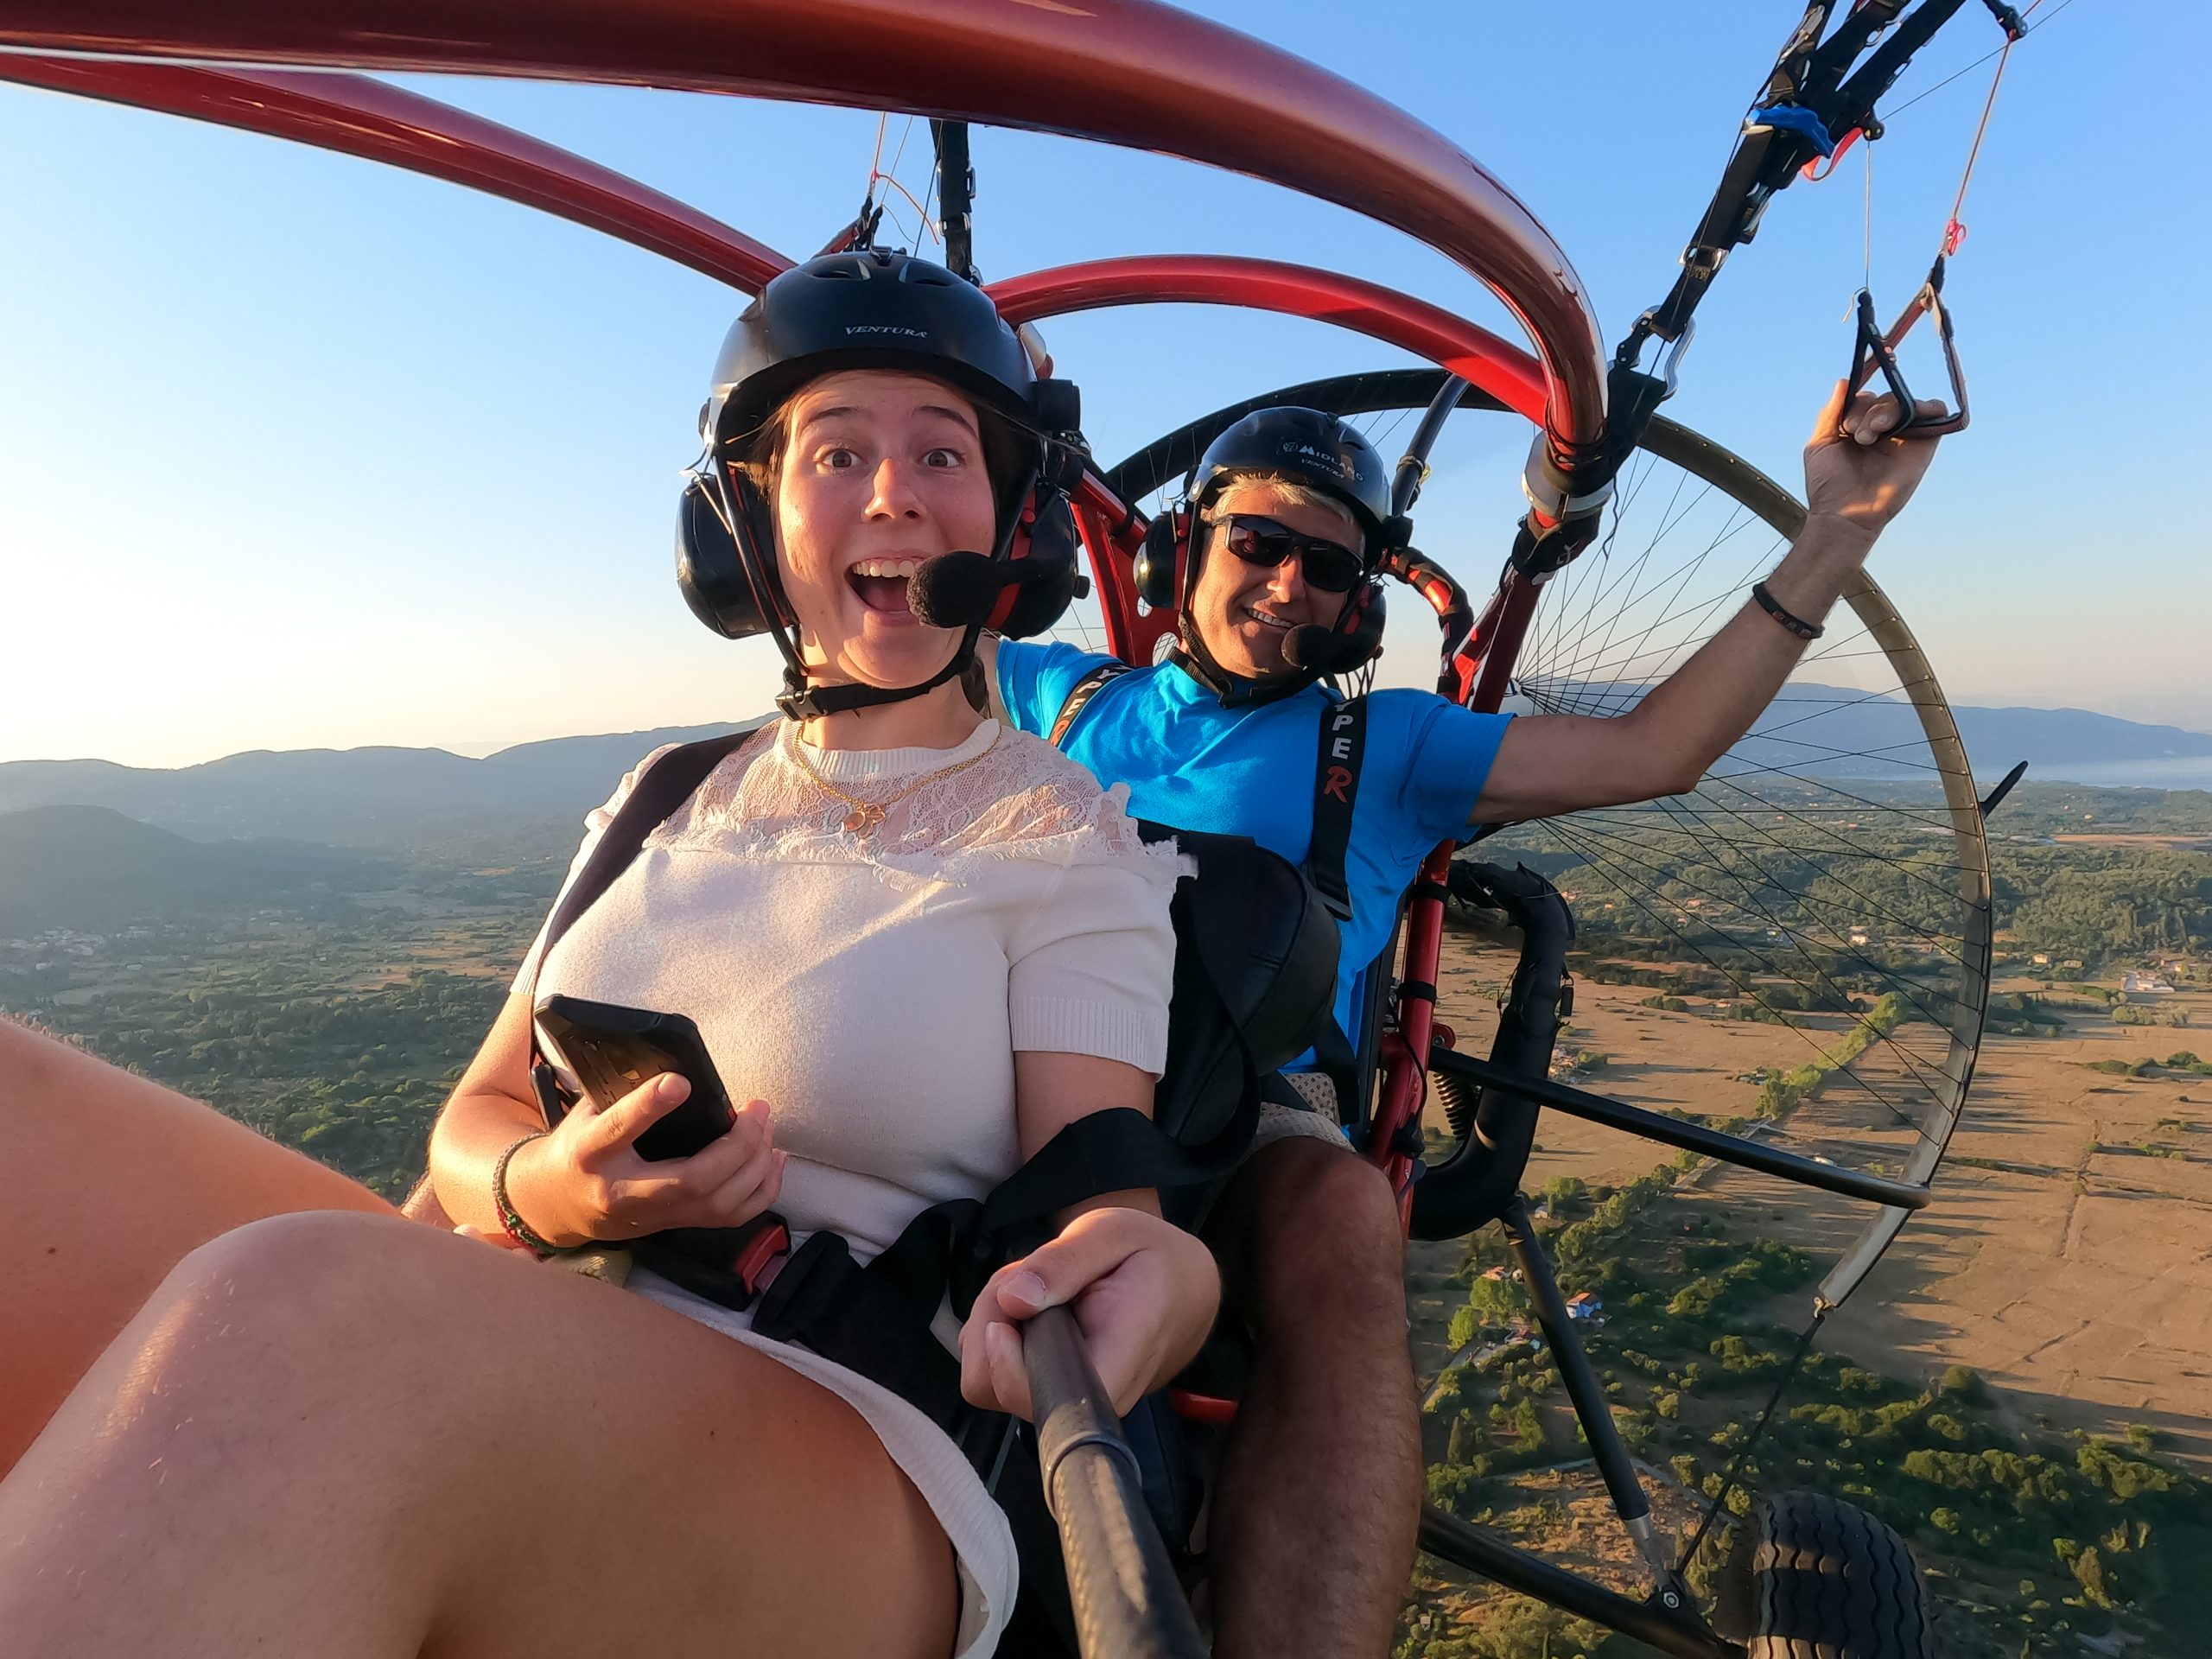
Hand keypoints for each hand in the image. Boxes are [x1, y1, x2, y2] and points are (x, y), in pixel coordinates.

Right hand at [504, 1076, 785, 1248]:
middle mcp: (624, 1193)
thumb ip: (622, 1095)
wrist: (556, 1205)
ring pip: (717, 1203)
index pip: (618, 1131)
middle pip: (690, 1180)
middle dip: (735, 1145)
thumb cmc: (576, 1147)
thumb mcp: (585, 1113)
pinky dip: (761, 1190)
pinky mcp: (674, 1227)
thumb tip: (676, 1065)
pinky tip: (773, 1159)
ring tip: (766, 1127)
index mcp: (589, 1155)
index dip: (649, 1107)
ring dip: (755, 1165)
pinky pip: (729, 1218)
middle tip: (757, 1108)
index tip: (681, 1082)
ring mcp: (652, 1217)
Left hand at [958, 1205, 1219, 1420]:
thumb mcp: (1114, 1233)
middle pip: (998, 1388)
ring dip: (992, 1320)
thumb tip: (1012, 1300)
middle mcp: (1091, 1396)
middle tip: (1027, 1274)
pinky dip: (999, 1327)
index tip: (1005, 1321)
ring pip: (987, 1376)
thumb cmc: (1152, 1258)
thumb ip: (1064, 1262)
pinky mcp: (1044, 1391)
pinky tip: (1034, 1302)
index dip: (1011, 1371)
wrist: (1181, 1288)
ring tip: (1038, 1284)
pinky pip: (992, 1369)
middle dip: (991, 1322)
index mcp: (1120, 1359)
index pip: (1055, 1404)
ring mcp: (1064, 1398)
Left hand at [1802, 380, 1947, 542]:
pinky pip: (1935, 412)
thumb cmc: (1828, 484)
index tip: (1847, 422)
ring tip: (1871, 434)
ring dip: (1886, 410)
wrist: (1844, 513)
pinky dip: (1928, 406)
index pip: (1865, 397)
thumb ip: (1831, 412)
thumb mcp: (1820, 444)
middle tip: (1857, 434)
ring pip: (1903, 402)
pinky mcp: (1923, 444)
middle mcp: (1882, 429)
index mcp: (1859, 426)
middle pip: (1884, 397)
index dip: (1858, 399)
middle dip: (1868, 410)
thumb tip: (1844, 381)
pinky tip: (1905, 418)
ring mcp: (1903, 435)